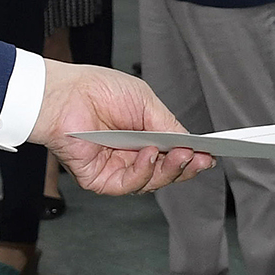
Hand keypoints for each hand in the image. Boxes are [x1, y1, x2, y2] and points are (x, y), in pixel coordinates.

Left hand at [31, 61, 211, 193]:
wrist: (65, 93)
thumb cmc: (98, 90)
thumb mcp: (145, 102)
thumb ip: (167, 125)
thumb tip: (191, 143)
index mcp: (143, 137)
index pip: (172, 154)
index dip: (191, 157)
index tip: (210, 154)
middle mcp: (131, 156)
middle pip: (166, 172)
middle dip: (186, 167)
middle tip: (200, 158)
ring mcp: (116, 170)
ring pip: (151, 182)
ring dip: (169, 169)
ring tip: (179, 154)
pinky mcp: (100, 180)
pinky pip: (128, 184)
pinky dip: (143, 171)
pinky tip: (149, 154)